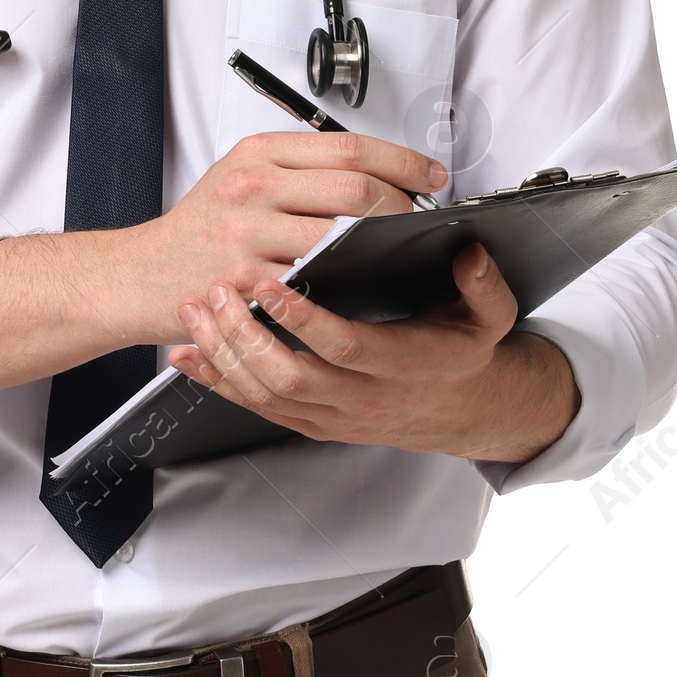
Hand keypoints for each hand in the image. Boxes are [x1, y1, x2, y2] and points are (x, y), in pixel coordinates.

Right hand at [117, 130, 447, 345]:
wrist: (138, 275)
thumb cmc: (196, 230)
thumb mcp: (238, 176)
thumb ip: (297, 169)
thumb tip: (369, 171)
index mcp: (258, 153)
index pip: (350, 146)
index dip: (402, 161)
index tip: (429, 175)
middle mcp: (253, 186)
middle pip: (356, 188)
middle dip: (403, 206)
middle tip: (419, 219)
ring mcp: (249, 235)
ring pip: (343, 235)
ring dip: (381, 247)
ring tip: (394, 252)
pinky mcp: (247, 281)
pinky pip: (315, 280)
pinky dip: (345, 282)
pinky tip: (358, 284)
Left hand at [167, 243, 580, 463]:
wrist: (461, 411)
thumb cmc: (462, 355)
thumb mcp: (489, 319)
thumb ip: (484, 285)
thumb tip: (472, 254)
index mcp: (399, 365)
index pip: (343, 346)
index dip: (302, 319)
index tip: (271, 284)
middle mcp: (361, 397)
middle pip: (290, 376)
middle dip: (246, 336)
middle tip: (218, 291)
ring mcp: (331, 414)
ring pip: (266, 396)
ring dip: (224, 355)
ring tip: (196, 310)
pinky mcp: (311, 422)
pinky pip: (256, 408)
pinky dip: (217, 382)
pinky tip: (187, 356)